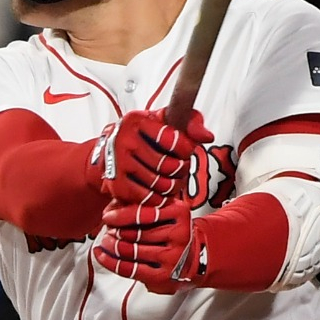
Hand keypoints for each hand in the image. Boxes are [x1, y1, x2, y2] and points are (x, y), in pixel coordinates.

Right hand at [87, 109, 212, 203]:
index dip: (186, 149)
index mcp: (137, 120)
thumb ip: (191, 121)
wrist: (113, 150)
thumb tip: (207, 137)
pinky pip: (146, 197)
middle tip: (181, 170)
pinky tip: (162, 193)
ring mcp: (117, 163)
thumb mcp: (166, 120)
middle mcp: (123, 139)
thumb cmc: (144, 135)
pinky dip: (159, 199)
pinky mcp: (116, 184)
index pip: (173, 139)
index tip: (185, 152)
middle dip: (181, 170)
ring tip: (173, 181)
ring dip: (172, 186)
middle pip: (167, 165)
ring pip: (159, 183)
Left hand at [95, 195, 197, 293]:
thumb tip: (114, 206)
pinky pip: (129, 269)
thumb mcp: (168, 212)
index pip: (144, 213)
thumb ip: (147, 206)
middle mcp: (179, 234)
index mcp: (179, 212)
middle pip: (136, 233)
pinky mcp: (163, 276)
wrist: (195, 258)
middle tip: (107, 230)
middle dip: (115, 231)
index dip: (121, 215)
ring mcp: (172, 256)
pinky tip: (101, 255)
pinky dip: (110, 261)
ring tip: (105, 241)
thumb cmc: (174, 232)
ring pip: (130, 251)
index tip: (108, 216)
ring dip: (111, 246)